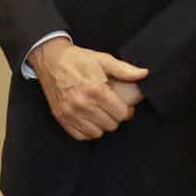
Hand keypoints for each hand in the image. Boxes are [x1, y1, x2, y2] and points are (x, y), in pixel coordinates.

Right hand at [29, 37, 148, 140]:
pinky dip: (87, 130)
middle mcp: (82, 104)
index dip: (127, 111)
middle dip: (115, 117)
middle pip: (111, 125)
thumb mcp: (103, 59)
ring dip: (102, 124)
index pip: (121, 114)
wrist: (50, 60)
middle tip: (111, 108)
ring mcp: (70, 113)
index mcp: (96, 90)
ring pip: (97, 133)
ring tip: (100, 113)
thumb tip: (144, 74)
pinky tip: (89, 119)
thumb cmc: (78, 60)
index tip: (124, 106)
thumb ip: (125, 70)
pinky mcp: (61, 118)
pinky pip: (81, 136)